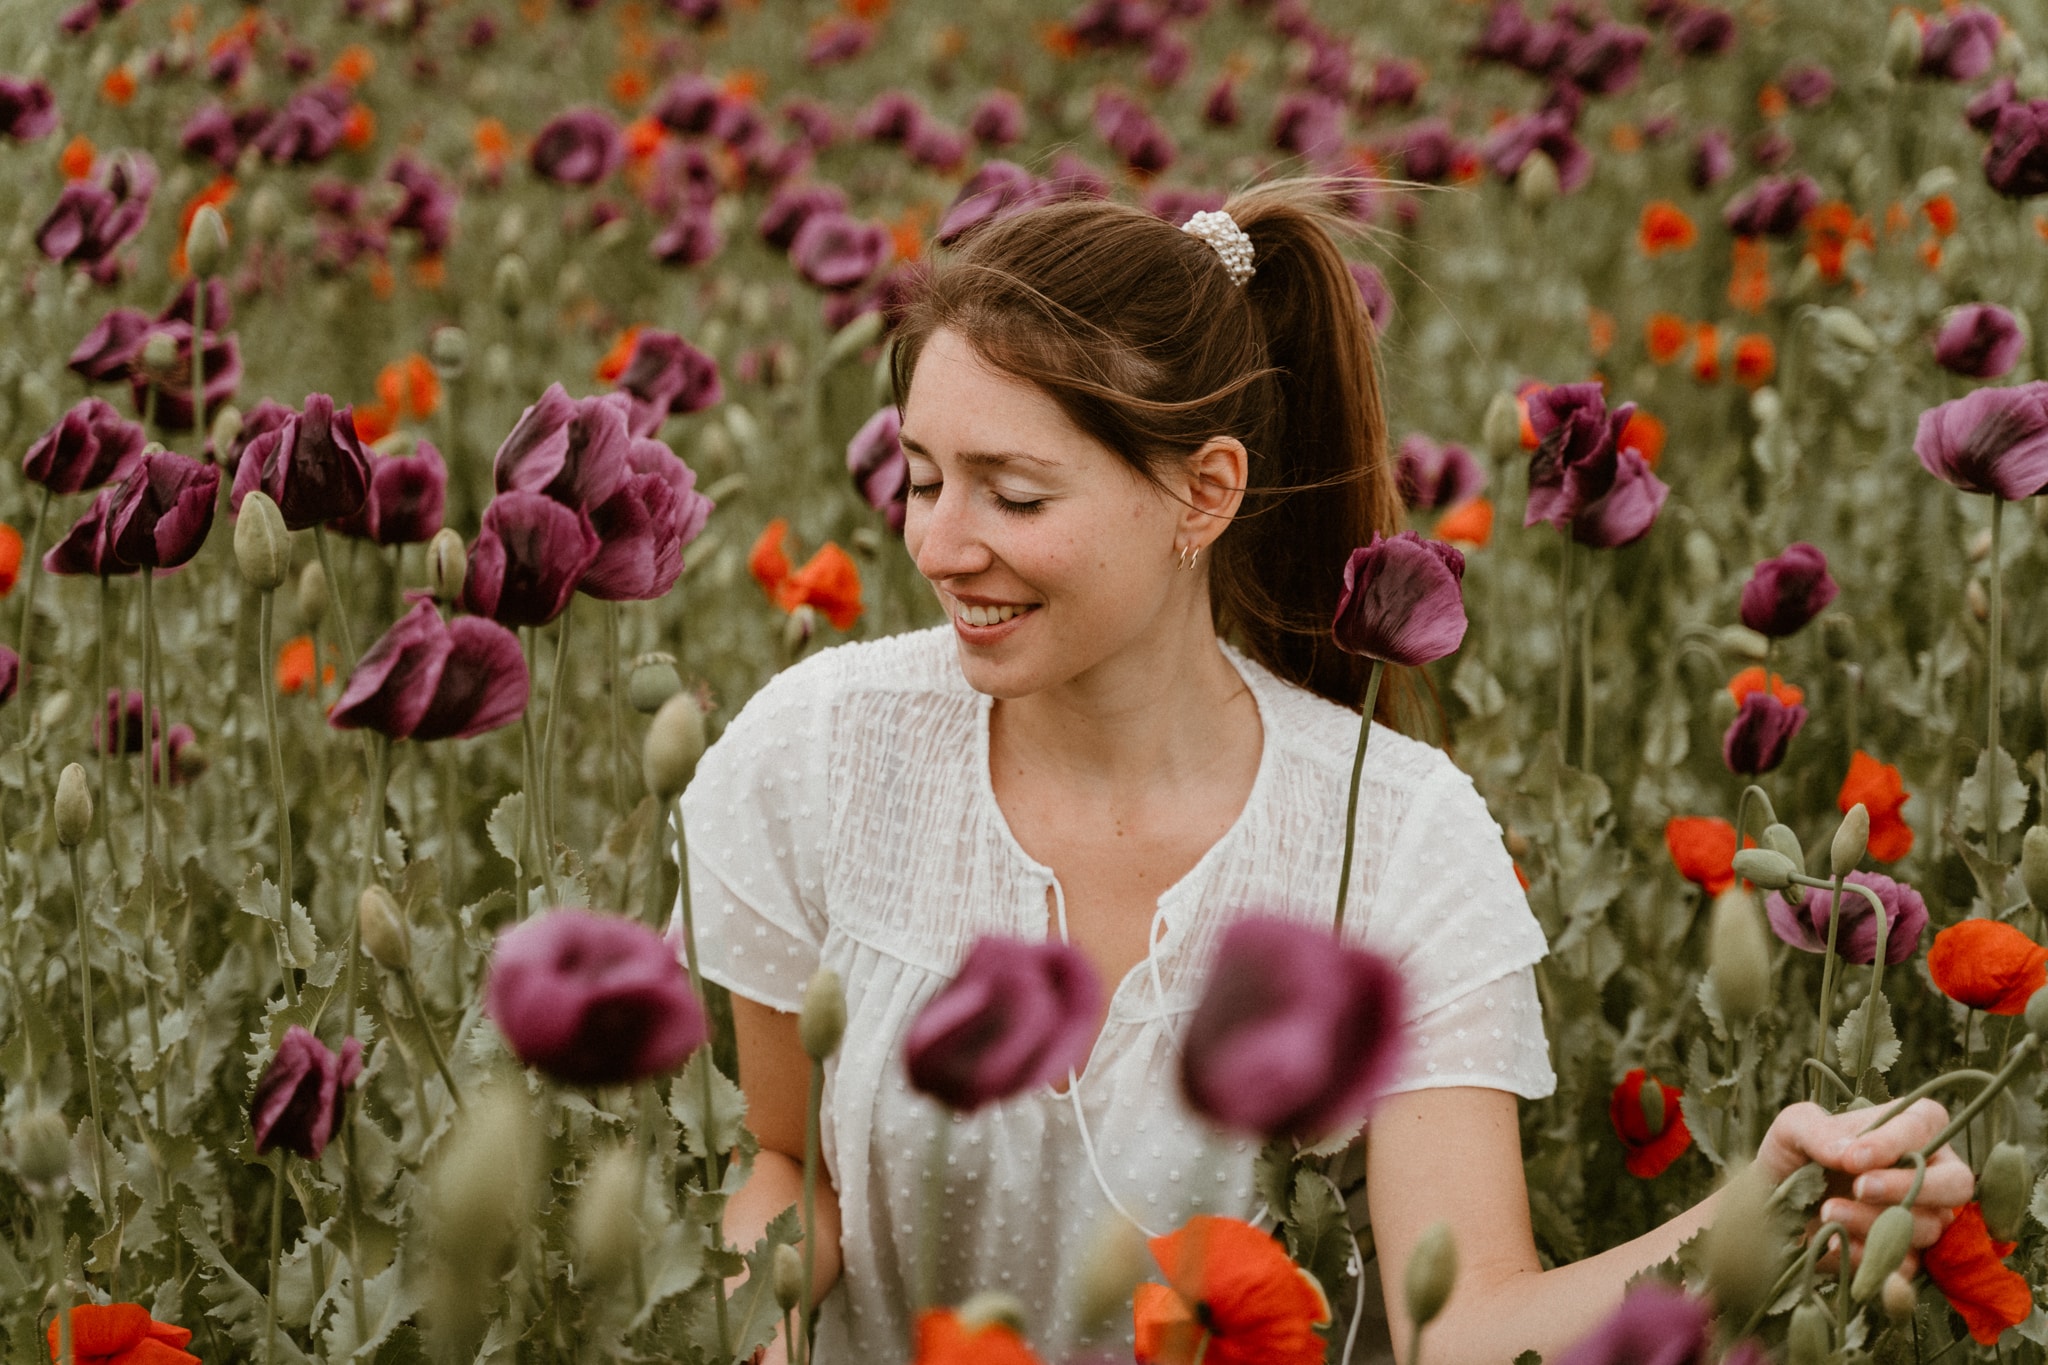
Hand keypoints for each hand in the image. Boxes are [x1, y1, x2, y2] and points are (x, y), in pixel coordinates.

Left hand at [1756, 1098, 1973, 1279]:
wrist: (1774, 1206)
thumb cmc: (1794, 1156)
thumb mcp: (1793, 1129)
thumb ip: (1817, 1130)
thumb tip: (1848, 1153)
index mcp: (1909, 1128)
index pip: (1926, 1125)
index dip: (1895, 1142)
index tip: (1853, 1158)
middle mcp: (1930, 1172)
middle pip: (1957, 1183)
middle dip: (1910, 1186)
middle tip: (1860, 1187)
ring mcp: (1923, 1218)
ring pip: (1926, 1225)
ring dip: (1874, 1220)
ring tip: (1828, 1210)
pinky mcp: (1907, 1257)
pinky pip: (1907, 1264)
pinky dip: (1869, 1255)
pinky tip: (1835, 1241)